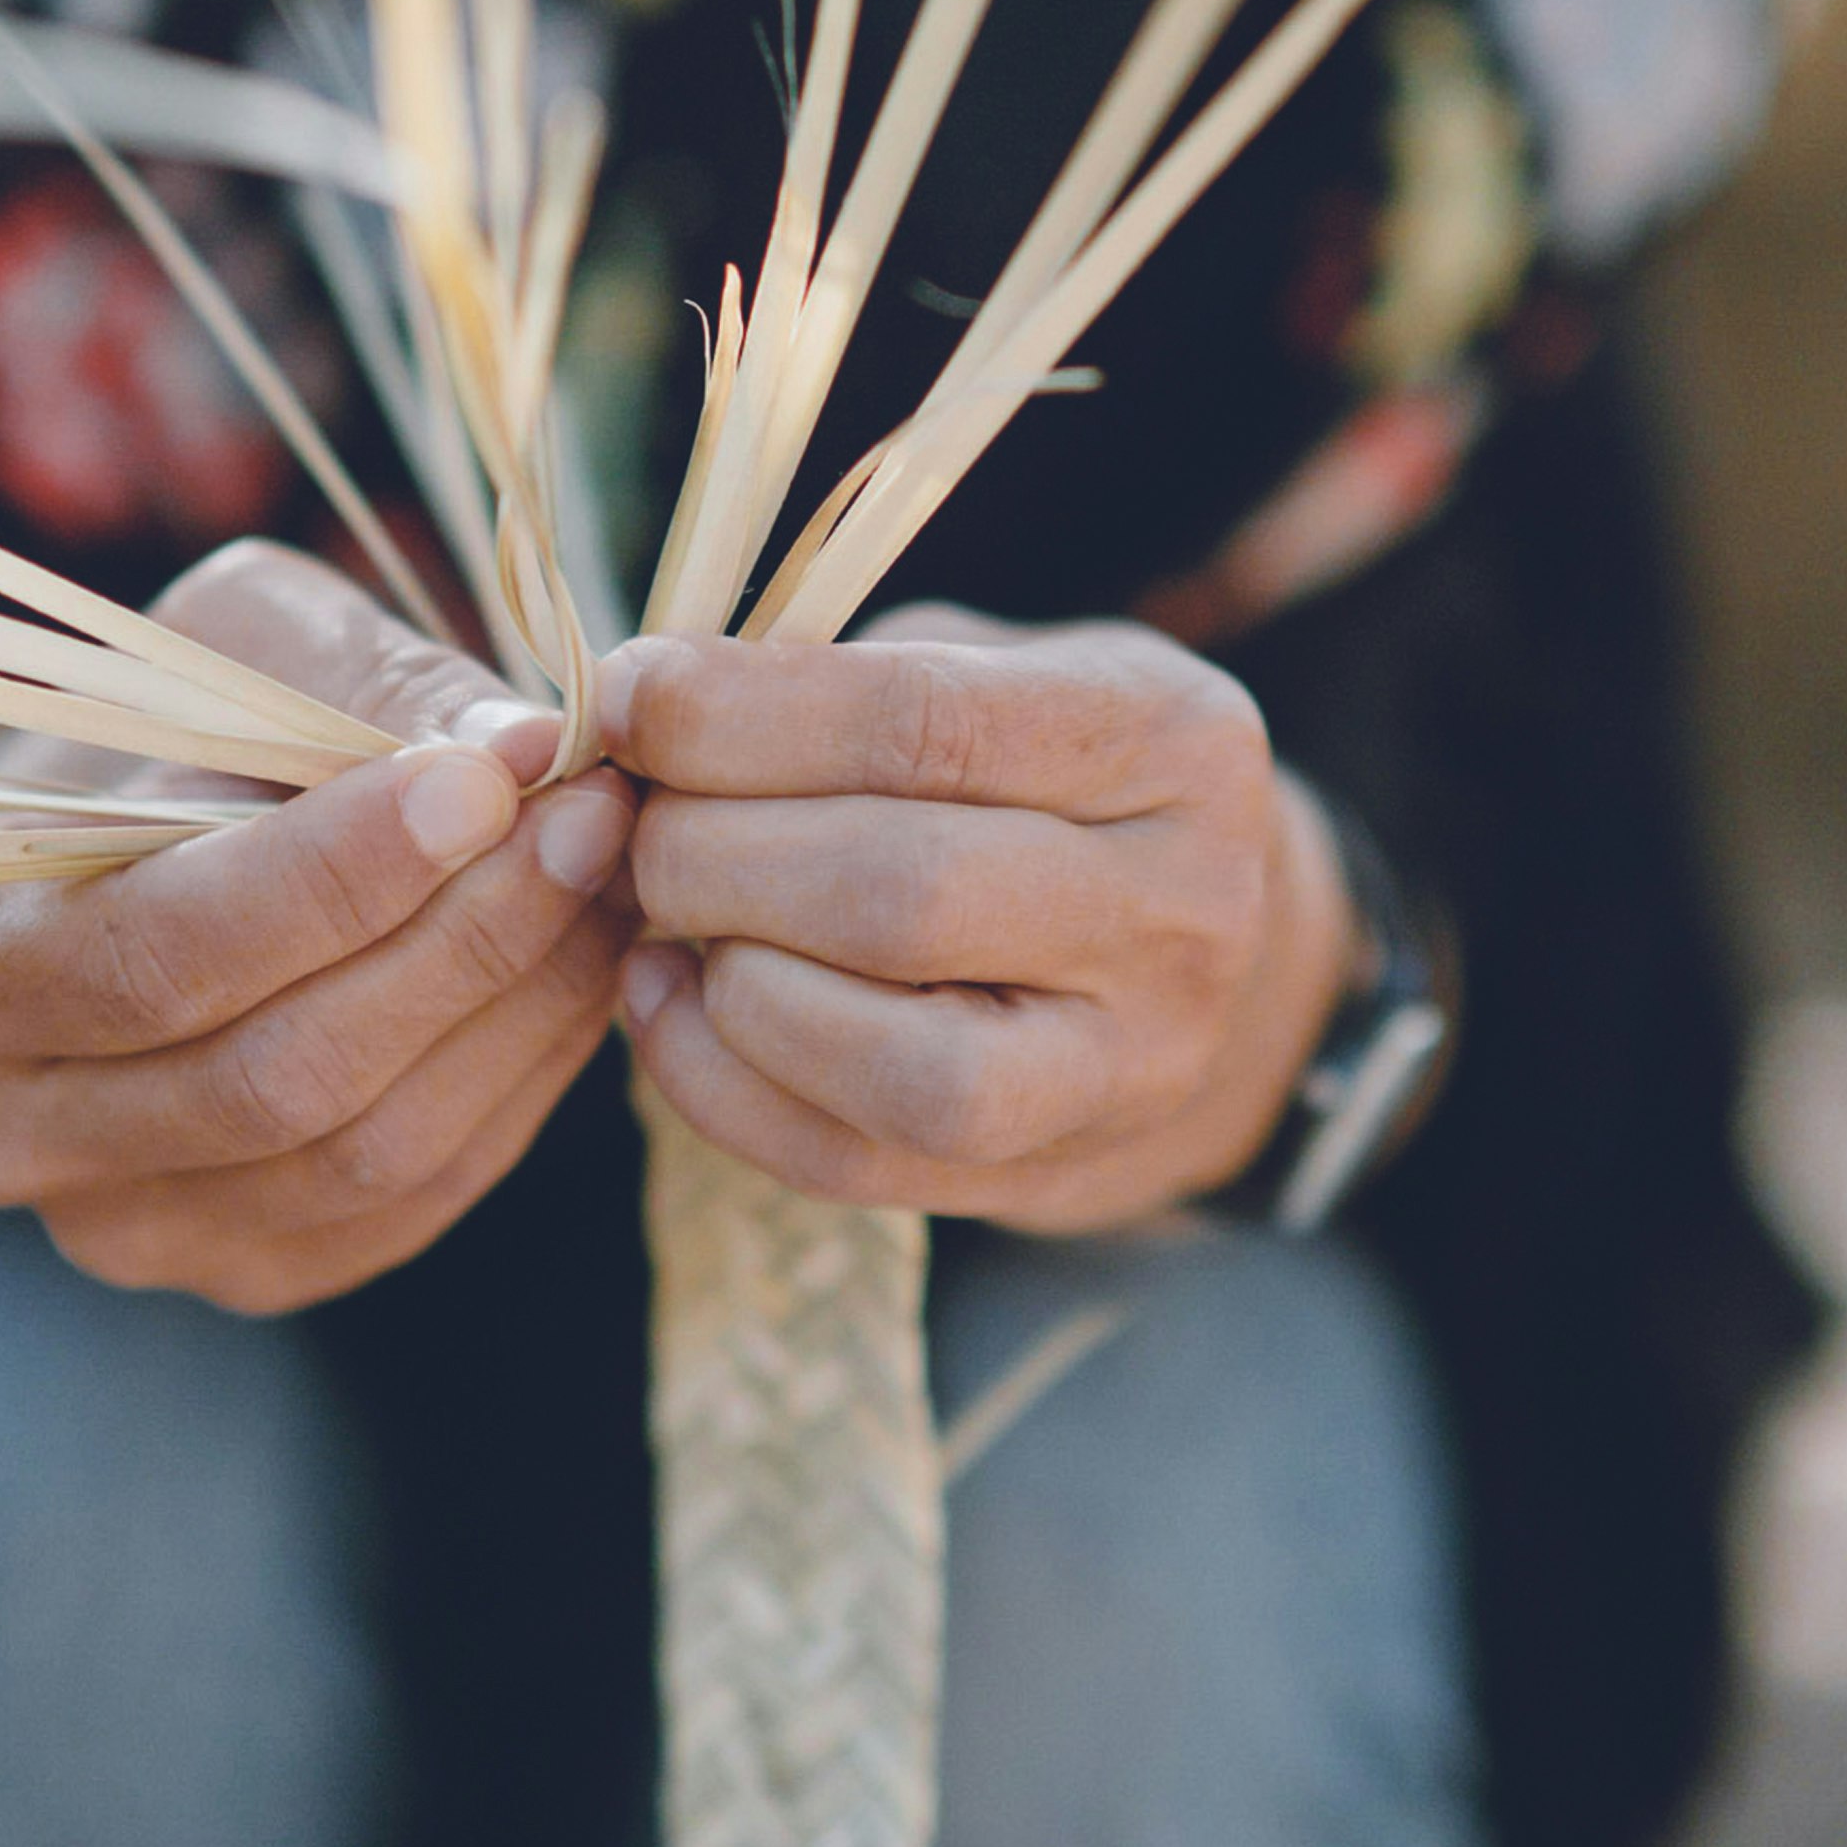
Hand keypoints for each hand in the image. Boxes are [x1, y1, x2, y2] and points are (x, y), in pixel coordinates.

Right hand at [0, 541, 637, 1313]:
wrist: (137, 869)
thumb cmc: (169, 734)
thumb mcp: (231, 650)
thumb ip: (359, 689)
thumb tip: (517, 749)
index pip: (165, 947)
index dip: (340, 873)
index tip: (489, 778)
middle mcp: (8, 1132)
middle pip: (278, 1072)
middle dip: (463, 937)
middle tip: (593, 817)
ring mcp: (128, 1228)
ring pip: (366, 1150)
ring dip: (517, 1007)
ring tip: (607, 875)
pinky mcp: (249, 1269)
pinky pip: (418, 1199)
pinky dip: (523, 1080)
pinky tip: (580, 967)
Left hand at [600, 606, 1356, 1232]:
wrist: (1221, 959)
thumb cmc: (1053, 781)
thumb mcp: (997, 676)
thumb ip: (841, 680)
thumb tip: (641, 704)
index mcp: (1170, 738)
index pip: (923, 721)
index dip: (736, 712)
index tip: (625, 695)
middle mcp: (1179, 909)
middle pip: (899, 893)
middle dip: (714, 850)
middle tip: (631, 818)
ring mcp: (1129, 1062)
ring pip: (894, 1060)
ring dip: (728, 983)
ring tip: (657, 915)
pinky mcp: (1050, 1170)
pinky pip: (853, 1160)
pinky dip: (721, 1085)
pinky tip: (668, 1002)